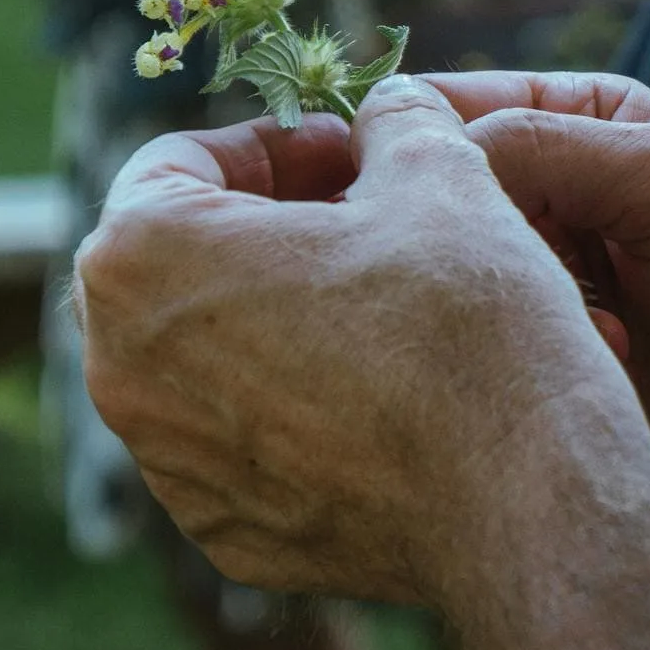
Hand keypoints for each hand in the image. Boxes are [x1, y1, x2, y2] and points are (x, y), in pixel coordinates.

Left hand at [75, 79, 639, 604]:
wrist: (527, 506)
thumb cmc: (469, 325)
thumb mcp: (440, 171)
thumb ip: (392, 120)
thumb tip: (386, 113)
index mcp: (141, 258)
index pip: (173, 164)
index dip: (273, 144)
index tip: (350, 154)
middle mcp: (121, 372)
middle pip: (176, 263)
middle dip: (264, 226)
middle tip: (362, 215)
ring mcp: (170, 467)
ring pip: (206, 358)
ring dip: (277, 316)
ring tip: (381, 301)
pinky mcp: (225, 535)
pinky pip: (243, 445)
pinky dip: (295, 408)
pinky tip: (384, 394)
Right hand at [428, 72, 649, 528]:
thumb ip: (548, 146)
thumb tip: (423, 146)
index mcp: (577, 123)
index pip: (457, 111)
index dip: (405, 137)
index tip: (366, 173)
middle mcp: (554, 201)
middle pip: (443, 202)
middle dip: (457, 231)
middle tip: (487, 261)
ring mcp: (551, 289)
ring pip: (460, 283)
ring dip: (502, 302)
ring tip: (585, 321)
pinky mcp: (557, 373)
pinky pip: (492, 359)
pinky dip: (523, 361)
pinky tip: (593, 366)